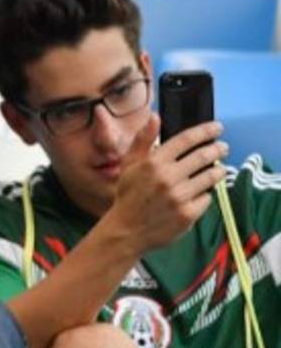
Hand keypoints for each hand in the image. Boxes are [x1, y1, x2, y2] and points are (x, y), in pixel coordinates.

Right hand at [107, 114, 227, 251]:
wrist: (125, 232)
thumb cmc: (128, 196)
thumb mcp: (129, 166)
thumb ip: (142, 140)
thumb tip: (155, 116)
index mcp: (153, 163)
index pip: (186, 140)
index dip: (205, 131)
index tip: (217, 128)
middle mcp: (167, 178)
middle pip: (204, 156)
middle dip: (217, 150)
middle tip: (222, 148)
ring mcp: (179, 197)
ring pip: (210, 177)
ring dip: (217, 171)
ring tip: (216, 170)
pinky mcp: (187, 214)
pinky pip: (206, 198)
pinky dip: (204, 195)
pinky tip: (197, 195)